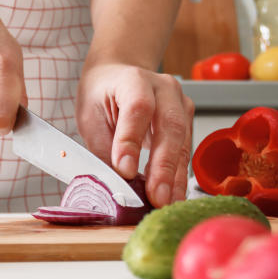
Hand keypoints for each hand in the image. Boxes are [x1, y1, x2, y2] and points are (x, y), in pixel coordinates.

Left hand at [76, 61, 193, 206]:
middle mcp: (163, 87)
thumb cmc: (101, 95)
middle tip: (156, 196)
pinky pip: (184, 150)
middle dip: (163, 166)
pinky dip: (178, 175)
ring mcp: (180, 103)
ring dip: (174, 176)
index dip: (131, 140)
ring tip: (165, 202)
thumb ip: (102, 148)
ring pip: (182, 141)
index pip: (138, 107)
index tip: (124, 170)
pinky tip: (172, 194)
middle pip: (169, 126)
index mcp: (133, 80)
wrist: (116, 76)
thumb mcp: (90, 117)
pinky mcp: (187, 119)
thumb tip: (113, 185)